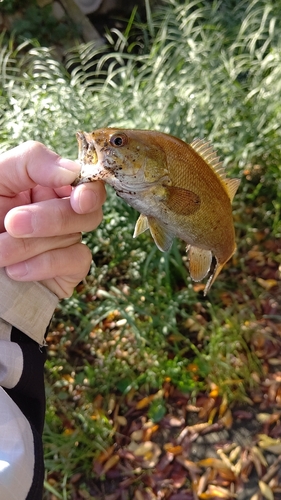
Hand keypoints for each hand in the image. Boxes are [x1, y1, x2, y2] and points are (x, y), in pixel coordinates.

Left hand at [0, 141, 105, 297]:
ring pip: (75, 235)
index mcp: (47, 183)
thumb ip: (32, 161)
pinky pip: (77, 262)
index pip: (83, 179)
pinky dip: (46, 265)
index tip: (79, 199)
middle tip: (12, 223)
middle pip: (86, 208)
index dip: (89, 189)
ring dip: (32, 245)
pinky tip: (16, 270)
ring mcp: (67, 240)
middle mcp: (61, 209)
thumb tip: (73, 171)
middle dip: (51, 218)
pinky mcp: (68, 269)